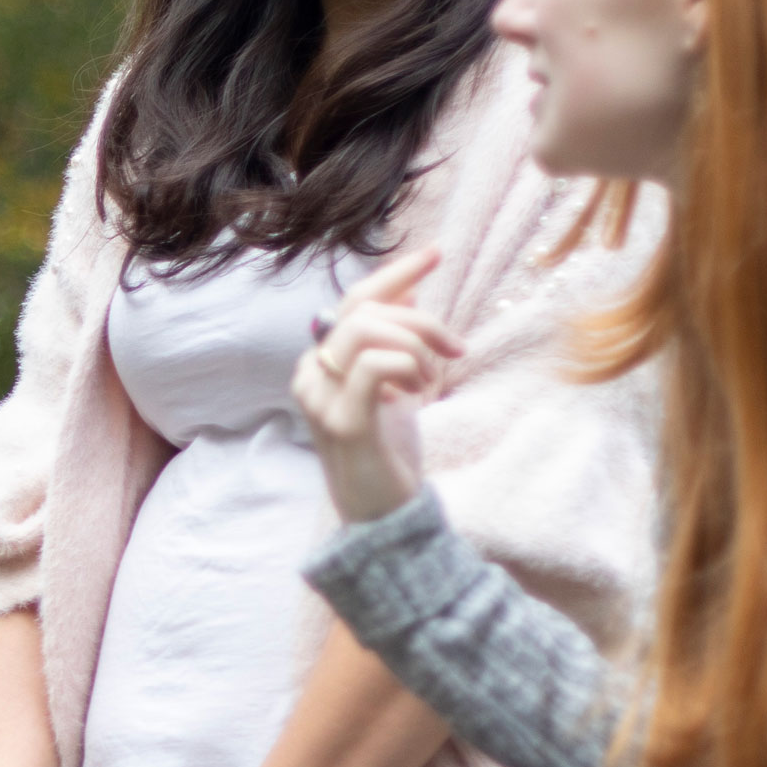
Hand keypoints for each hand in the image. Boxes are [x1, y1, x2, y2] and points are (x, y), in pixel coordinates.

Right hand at [292, 249, 462, 523]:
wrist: (381, 513)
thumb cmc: (387, 450)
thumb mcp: (395, 384)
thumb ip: (394, 340)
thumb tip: (409, 290)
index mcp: (321, 361)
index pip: (355, 299)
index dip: (396, 273)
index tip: (436, 252)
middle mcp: (310, 374)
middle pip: (365, 311)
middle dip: (421, 321)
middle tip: (455, 349)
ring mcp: (320, 398)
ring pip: (367, 331)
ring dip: (415, 346)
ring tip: (431, 380)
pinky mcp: (342, 422)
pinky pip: (376, 367)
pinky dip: (407, 369)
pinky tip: (417, 392)